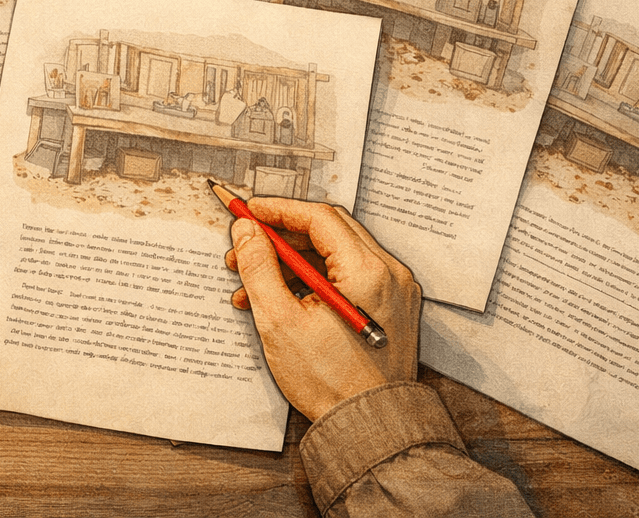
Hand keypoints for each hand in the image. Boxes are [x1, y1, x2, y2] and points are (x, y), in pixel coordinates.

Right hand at [224, 197, 420, 420]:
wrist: (368, 427)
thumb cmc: (331, 382)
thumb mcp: (280, 321)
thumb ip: (259, 267)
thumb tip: (247, 230)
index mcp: (368, 271)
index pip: (319, 217)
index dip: (278, 210)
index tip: (249, 211)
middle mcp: (388, 273)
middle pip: (328, 232)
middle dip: (281, 237)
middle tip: (245, 247)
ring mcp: (393, 290)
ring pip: (335, 255)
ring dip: (292, 261)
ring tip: (253, 283)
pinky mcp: (389, 307)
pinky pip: (347, 278)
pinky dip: (313, 281)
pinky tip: (281, 299)